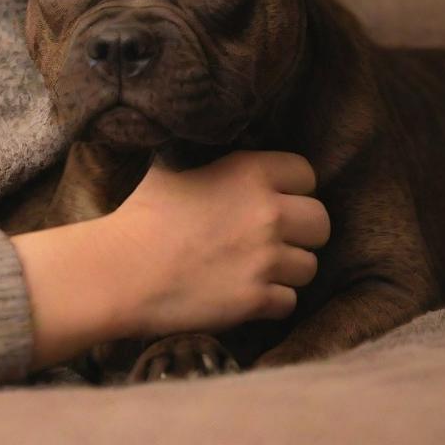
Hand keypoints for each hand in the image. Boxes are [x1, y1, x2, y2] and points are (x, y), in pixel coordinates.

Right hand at [106, 150, 329, 339]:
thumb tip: (224, 143)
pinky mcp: (257, 299)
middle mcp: (268, 212)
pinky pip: (289, 301)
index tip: (273, 198)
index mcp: (250, 171)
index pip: (306, 173)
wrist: (123, 268)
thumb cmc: (144, 212)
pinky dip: (271, 300)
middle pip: (321, 222)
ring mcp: (266, 258)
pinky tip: (245, 291)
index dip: (291, 187)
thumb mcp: (176, 163)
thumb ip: (215, 157)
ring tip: (255, 266)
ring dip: (287, 268)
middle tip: (272, 236)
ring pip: (309, 266)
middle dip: (301, 231)